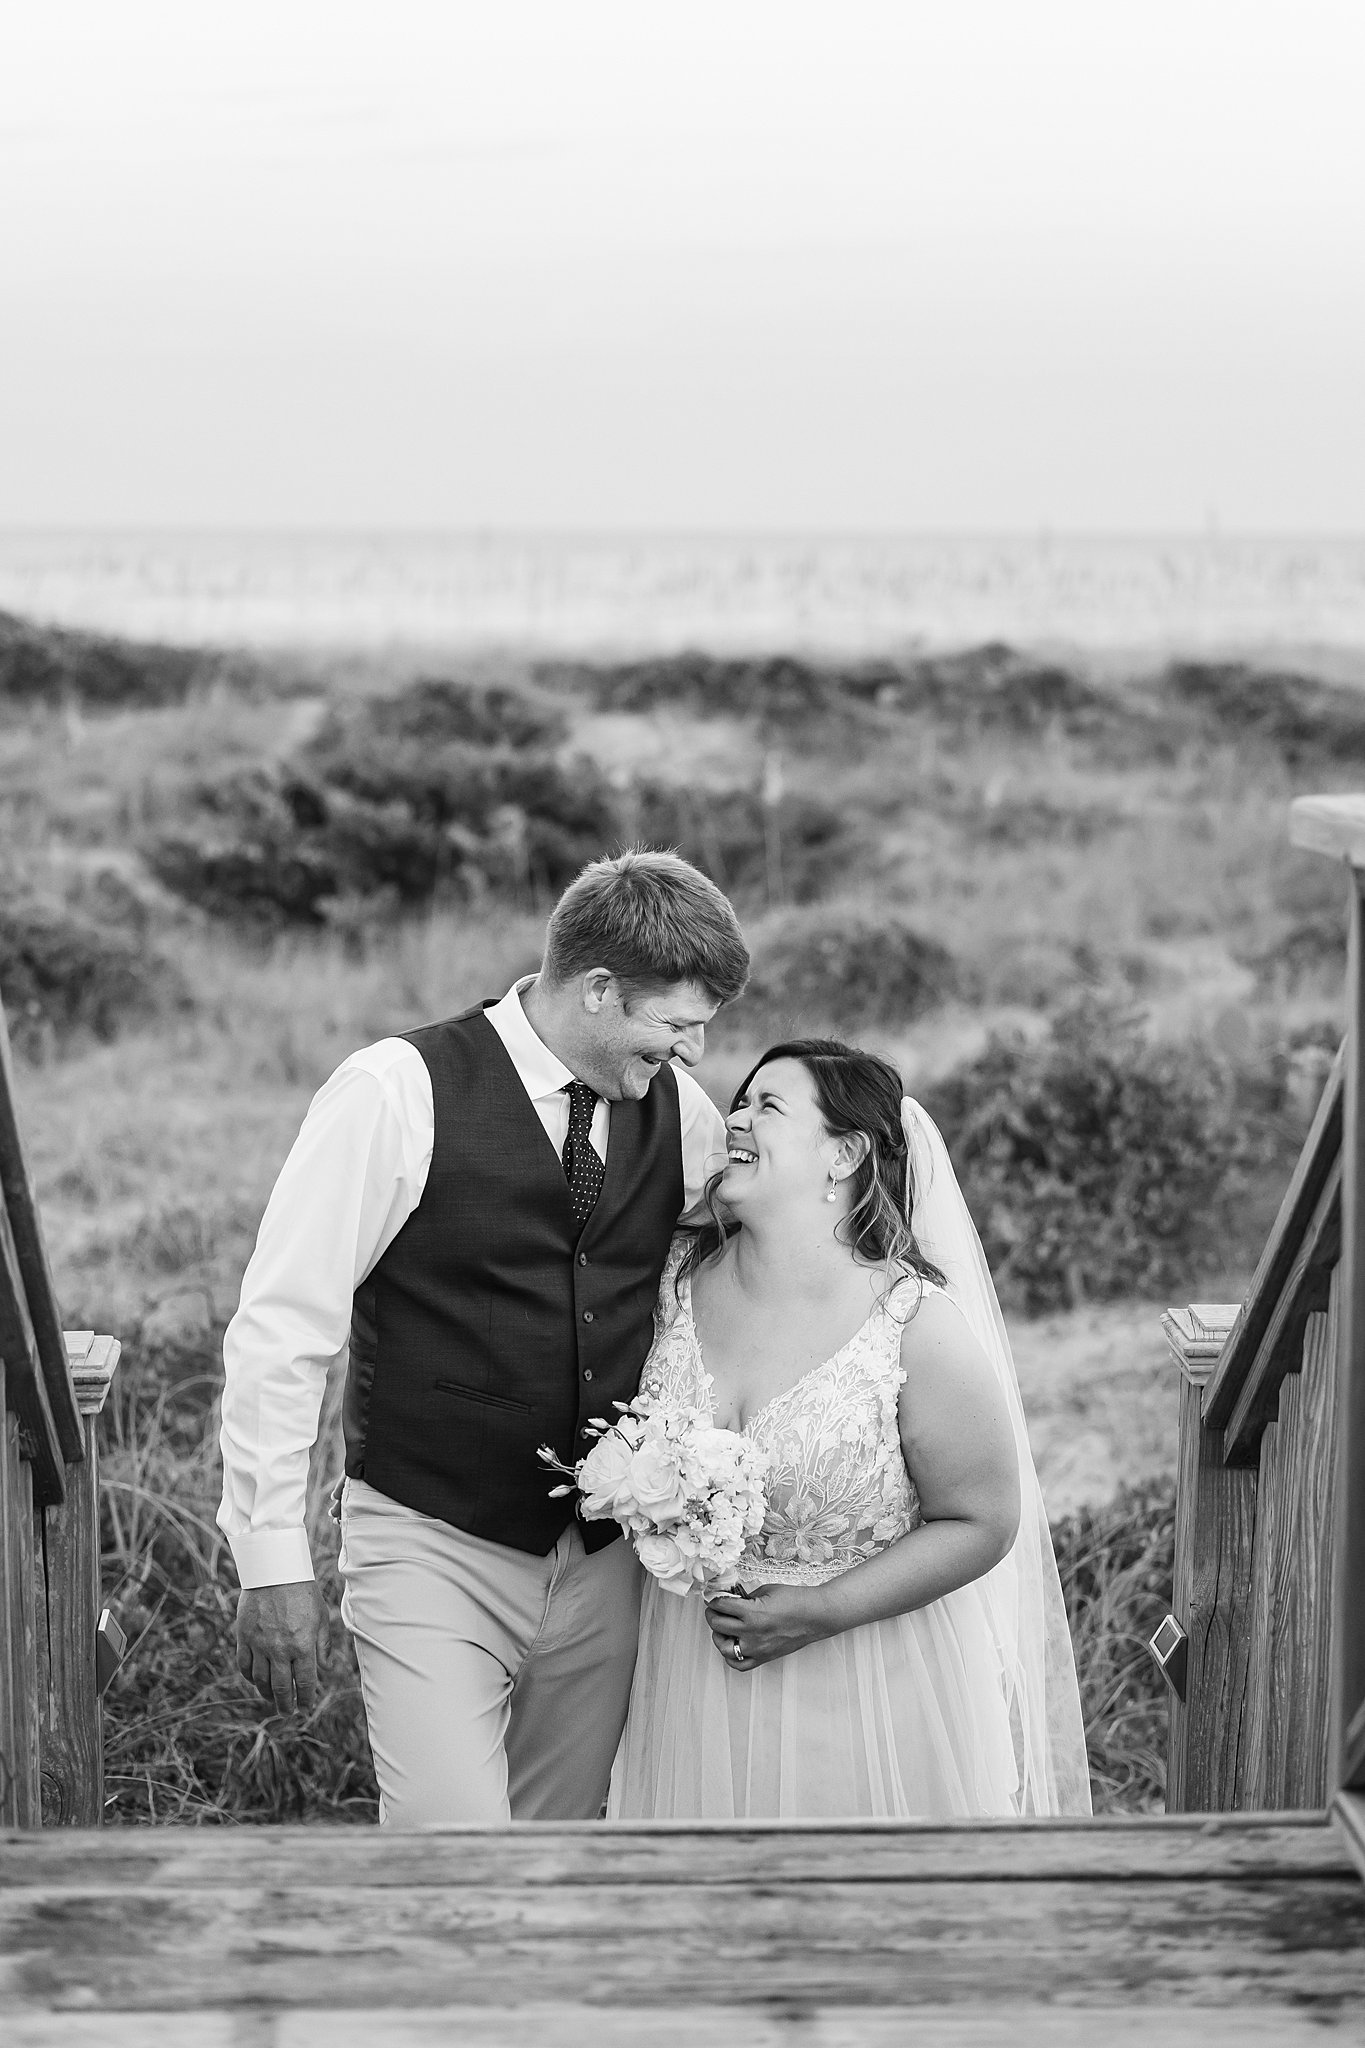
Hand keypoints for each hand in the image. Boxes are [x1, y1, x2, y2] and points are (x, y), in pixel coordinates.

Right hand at [235, 1580, 328, 1716]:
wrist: (275, 1571)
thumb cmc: (302, 1591)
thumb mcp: (320, 1616)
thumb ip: (323, 1645)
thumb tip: (327, 1668)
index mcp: (303, 1646)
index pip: (305, 1683)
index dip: (305, 1698)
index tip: (305, 1707)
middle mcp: (280, 1650)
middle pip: (281, 1688)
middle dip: (285, 1704)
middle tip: (287, 1712)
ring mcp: (260, 1645)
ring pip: (260, 1680)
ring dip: (266, 1693)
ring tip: (271, 1698)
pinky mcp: (244, 1638)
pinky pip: (244, 1665)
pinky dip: (249, 1677)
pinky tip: (255, 1680)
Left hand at [704, 1582, 828, 1671]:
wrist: (815, 1615)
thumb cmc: (795, 1600)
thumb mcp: (766, 1590)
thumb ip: (746, 1598)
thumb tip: (731, 1601)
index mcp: (752, 1613)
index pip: (721, 1606)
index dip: (714, 1599)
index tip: (713, 1597)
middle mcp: (752, 1633)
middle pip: (718, 1625)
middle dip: (712, 1615)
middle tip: (714, 1609)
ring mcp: (757, 1648)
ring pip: (724, 1648)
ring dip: (718, 1637)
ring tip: (722, 1628)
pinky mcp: (764, 1657)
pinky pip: (740, 1665)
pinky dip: (732, 1657)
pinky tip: (733, 1645)